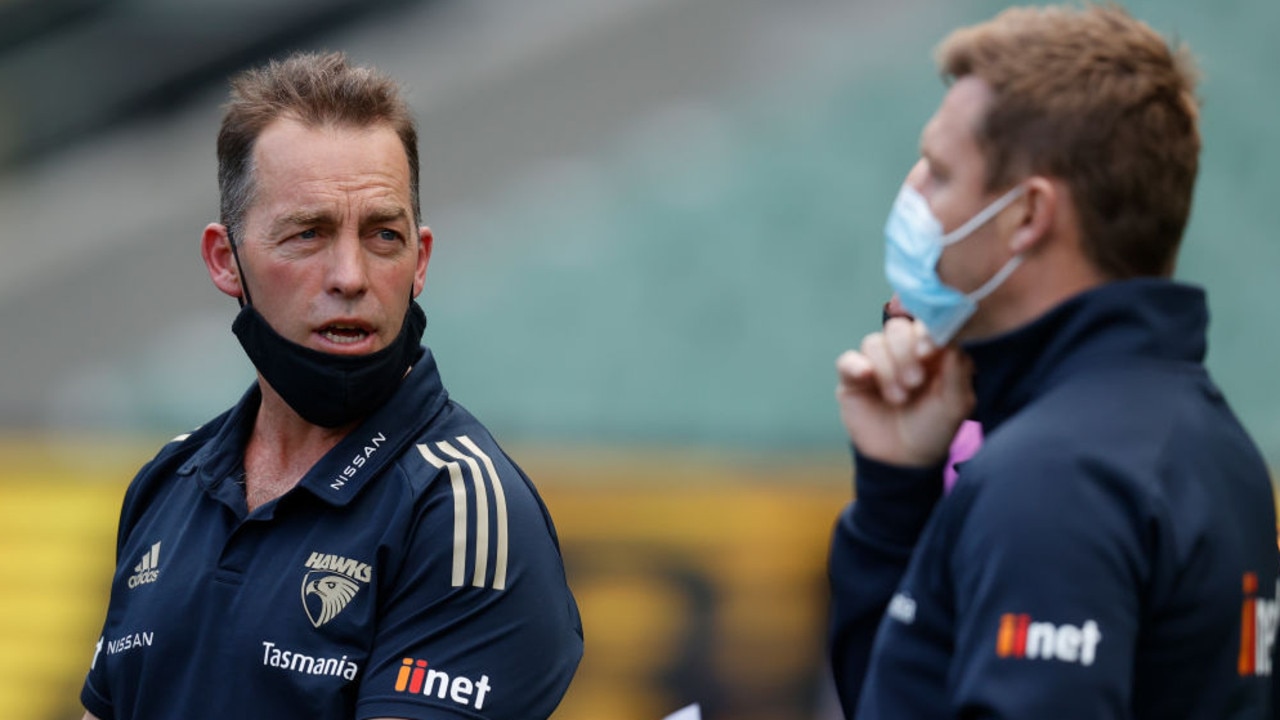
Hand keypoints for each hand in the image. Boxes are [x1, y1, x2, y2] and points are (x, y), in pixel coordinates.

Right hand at [835, 318, 974, 466]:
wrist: (904, 460)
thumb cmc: (934, 429)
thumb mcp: (955, 403)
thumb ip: (958, 370)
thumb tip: (951, 341)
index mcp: (931, 352)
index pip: (925, 324)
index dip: (925, 331)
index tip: (928, 351)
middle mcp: (903, 352)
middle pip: (897, 328)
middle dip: (905, 352)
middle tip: (915, 382)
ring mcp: (877, 364)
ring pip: (873, 342)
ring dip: (887, 369)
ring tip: (899, 398)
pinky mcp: (853, 378)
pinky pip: (848, 360)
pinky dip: (856, 365)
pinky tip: (866, 378)